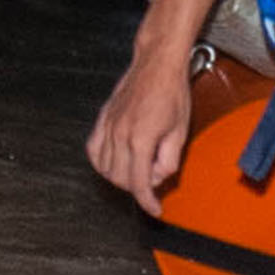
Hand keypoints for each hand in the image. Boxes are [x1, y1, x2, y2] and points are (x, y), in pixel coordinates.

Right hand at [85, 52, 198, 217]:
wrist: (157, 64)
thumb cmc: (173, 93)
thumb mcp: (181, 131)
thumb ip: (169, 160)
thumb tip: (157, 177)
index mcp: (141, 139)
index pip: (140, 183)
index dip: (147, 202)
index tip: (155, 210)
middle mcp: (120, 134)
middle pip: (120, 179)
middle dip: (137, 187)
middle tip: (154, 178)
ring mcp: (108, 126)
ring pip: (104, 168)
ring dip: (120, 177)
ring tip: (138, 170)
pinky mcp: (103, 119)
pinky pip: (93, 150)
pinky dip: (101, 163)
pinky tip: (114, 162)